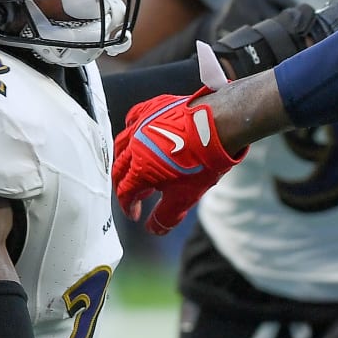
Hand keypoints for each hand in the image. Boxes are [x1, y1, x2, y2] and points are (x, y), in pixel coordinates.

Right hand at [112, 86, 244, 233]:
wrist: (218, 125)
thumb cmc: (202, 161)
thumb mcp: (185, 197)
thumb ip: (166, 216)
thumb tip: (154, 229)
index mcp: (139, 170)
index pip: (125, 193)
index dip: (129, 207)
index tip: (135, 214)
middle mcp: (134, 146)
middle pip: (120, 170)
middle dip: (124, 186)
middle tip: (135, 196)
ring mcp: (142, 124)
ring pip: (122, 143)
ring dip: (125, 160)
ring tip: (133, 169)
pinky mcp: (153, 108)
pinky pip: (134, 118)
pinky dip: (131, 129)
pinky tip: (137, 135)